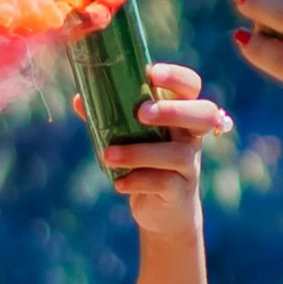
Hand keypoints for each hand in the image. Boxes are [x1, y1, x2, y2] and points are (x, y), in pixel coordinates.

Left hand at [74, 63, 232, 235]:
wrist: (164, 210)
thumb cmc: (146, 163)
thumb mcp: (132, 137)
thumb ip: (111, 118)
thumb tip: (80, 99)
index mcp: (181, 114)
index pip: (191, 87)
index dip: (177, 77)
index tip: (152, 73)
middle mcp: (192, 136)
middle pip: (203, 114)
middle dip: (173, 110)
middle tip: (141, 113)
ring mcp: (190, 164)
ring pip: (178, 153)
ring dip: (140, 152)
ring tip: (108, 155)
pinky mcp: (181, 191)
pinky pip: (164, 183)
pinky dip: (138, 181)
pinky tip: (119, 184)